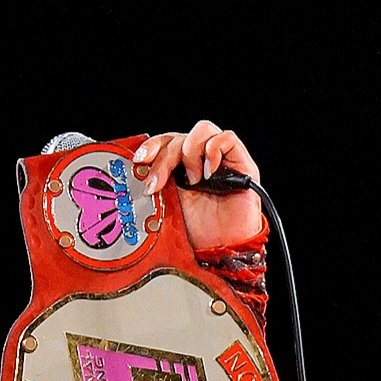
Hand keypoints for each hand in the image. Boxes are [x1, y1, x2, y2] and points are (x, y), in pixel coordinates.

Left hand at [132, 120, 262, 254]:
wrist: (221, 251)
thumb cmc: (199, 234)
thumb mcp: (168, 205)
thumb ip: (159, 183)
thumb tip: (140, 169)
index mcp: (182, 168)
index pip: (166, 142)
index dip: (152, 145)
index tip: (140, 160)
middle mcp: (201, 160)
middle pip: (179, 137)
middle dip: (164, 157)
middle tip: (157, 182)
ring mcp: (221, 160)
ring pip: (201, 130)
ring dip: (190, 153)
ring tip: (193, 181)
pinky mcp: (241, 163)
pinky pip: (226, 138)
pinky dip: (213, 150)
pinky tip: (208, 173)